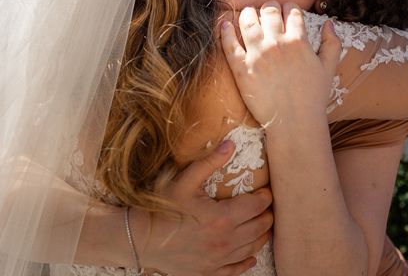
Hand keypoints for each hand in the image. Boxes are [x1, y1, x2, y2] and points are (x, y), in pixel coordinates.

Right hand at [139, 140, 272, 275]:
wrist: (140, 241)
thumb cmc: (161, 208)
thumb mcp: (184, 181)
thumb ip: (209, 162)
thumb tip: (231, 144)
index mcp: (222, 218)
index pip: (257, 206)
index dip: (265, 197)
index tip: (265, 191)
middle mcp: (225, 241)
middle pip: (260, 228)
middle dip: (267, 215)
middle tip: (267, 206)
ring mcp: (218, 260)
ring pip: (252, 248)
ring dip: (261, 236)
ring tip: (263, 225)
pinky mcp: (209, 273)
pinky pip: (236, 270)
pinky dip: (247, 262)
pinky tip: (250, 257)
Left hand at [220, 1, 340, 127]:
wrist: (294, 123)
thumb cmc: (313, 98)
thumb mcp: (329, 69)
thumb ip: (332, 43)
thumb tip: (329, 23)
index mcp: (298, 41)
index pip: (291, 11)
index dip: (289, 7)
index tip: (286, 10)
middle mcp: (277, 44)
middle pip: (269, 11)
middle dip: (269, 7)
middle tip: (267, 11)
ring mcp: (257, 55)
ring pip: (247, 21)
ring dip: (248, 13)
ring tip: (248, 14)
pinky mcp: (241, 69)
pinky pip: (229, 44)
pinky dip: (225, 31)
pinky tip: (225, 24)